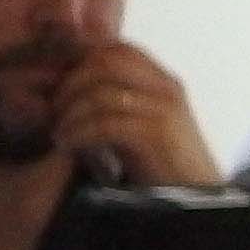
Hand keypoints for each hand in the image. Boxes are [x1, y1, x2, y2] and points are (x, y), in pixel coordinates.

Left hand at [51, 43, 220, 184]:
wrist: (196, 200)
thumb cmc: (163, 167)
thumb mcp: (142, 125)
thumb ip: (117, 105)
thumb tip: (66, 93)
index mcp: (164, 82)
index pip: (118, 49)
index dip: (81, 59)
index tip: (58, 84)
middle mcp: (166, 89)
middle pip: (105, 62)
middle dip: (70, 83)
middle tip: (53, 108)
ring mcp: (163, 110)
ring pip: (100, 92)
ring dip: (69, 111)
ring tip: (58, 131)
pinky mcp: (155, 135)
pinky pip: (104, 123)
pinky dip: (78, 132)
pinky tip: (67, 145)